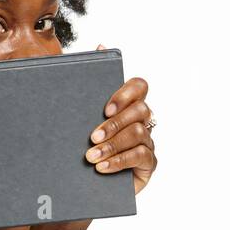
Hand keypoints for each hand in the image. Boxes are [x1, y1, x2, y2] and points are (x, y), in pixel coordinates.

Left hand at [86, 47, 156, 194]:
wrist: (84, 183)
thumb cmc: (84, 144)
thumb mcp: (81, 117)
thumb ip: (88, 86)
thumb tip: (100, 45)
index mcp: (127, 104)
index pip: (139, 86)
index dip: (125, 93)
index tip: (105, 108)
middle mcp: (142, 119)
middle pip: (140, 110)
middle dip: (114, 124)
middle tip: (91, 137)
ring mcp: (147, 141)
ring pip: (137, 133)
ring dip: (112, 145)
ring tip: (91, 156)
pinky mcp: (148, 163)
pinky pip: (140, 156)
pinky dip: (119, 161)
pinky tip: (101, 168)